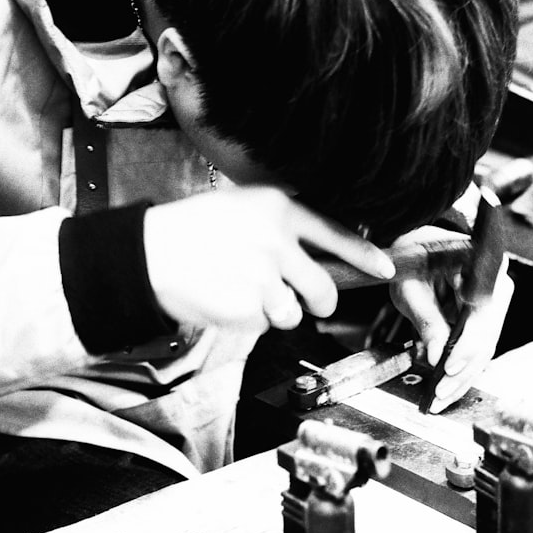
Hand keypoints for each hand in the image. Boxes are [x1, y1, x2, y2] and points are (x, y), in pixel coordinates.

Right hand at [144, 187, 394, 331]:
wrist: (147, 253)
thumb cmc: (192, 231)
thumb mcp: (241, 208)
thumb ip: (282, 226)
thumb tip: (320, 256)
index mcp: (278, 208)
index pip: (336, 234)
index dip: (365, 256)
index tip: (385, 269)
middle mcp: (277, 240)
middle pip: (324, 290)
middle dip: (319, 304)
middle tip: (303, 302)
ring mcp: (264, 275)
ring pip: (293, 314)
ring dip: (273, 312)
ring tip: (241, 290)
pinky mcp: (247, 305)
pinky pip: (262, 324)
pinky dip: (246, 319)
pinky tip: (225, 298)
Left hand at [389, 226, 512, 412]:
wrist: (419, 248)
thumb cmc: (414, 259)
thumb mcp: (410, 287)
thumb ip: (425, 319)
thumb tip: (435, 356)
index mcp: (483, 264)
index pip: (481, 312)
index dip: (466, 343)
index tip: (448, 366)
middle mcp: (497, 285)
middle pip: (486, 336)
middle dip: (462, 369)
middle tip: (439, 392)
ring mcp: (495, 305)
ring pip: (484, 350)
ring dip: (462, 378)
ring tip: (439, 400)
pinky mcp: (486, 322)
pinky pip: (478, 351)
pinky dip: (461, 373)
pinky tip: (446, 392)